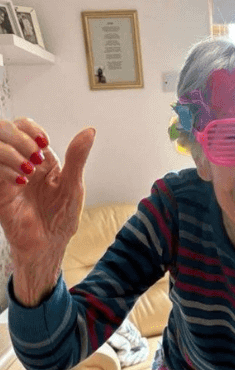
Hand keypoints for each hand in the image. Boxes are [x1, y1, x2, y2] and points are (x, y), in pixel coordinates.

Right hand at [0, 118, 94, 304]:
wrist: (48, 244)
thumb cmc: (62, 217)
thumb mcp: (74, 186)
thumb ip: (77, 157)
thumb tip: (90, 131)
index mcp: (41, 159)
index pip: (24, 126)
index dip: (30, 128)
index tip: (43, 143)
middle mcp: (20, 162)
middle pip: (4, 129)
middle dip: (19, 137)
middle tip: (34, 157)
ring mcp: (5, 174)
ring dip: (11, 153)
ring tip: (27, 172)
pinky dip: (5, 169)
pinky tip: (20, 182)